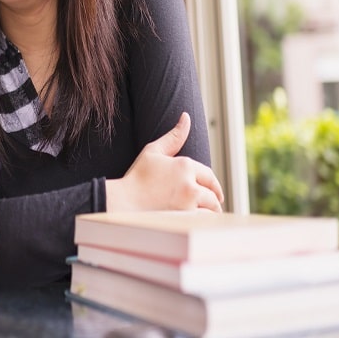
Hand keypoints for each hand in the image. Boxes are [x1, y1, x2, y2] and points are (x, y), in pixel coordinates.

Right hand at [105, 112, 224, 212]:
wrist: (123, 203)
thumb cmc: (137, 177)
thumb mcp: (153, 152)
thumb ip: (173, 136)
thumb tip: (186, 117)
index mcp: (185, 165)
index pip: (209, 176)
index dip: (213, 185)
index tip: (215, 193)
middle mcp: (190, 183)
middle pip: (213, 193)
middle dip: (214, 200)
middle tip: (212, 206)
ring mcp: (189, 202)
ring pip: (212, 208)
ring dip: (211, 212)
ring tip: (205, 215)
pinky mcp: (185, 219)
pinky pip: (205, 220)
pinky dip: (205, 221)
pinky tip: (197, 222)